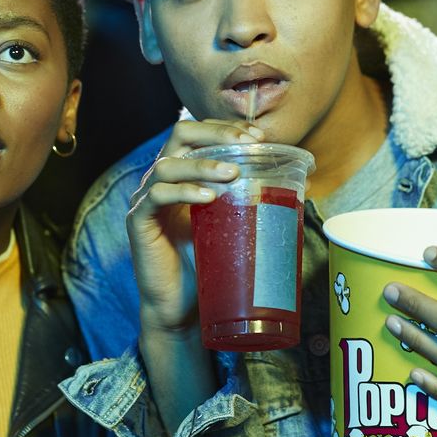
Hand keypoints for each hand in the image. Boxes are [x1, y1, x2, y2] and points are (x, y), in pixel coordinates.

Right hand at [126, 119, 262, 332]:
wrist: (181, 308)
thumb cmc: (208, 266)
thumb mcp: (233, 224)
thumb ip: (249, 200)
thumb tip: (297, 182)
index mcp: (184, 174)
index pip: (200, 133)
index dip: (227, 128)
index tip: (258, 136)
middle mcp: (162, 180)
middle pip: (180, 134)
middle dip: (216, 134)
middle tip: (247, 145)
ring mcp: (146, 200)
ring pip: (168, 164)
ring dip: (203, 164)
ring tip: (233, 174)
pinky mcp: (139, 222)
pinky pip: (156, 196)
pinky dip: (183, 192)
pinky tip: (208, 197)